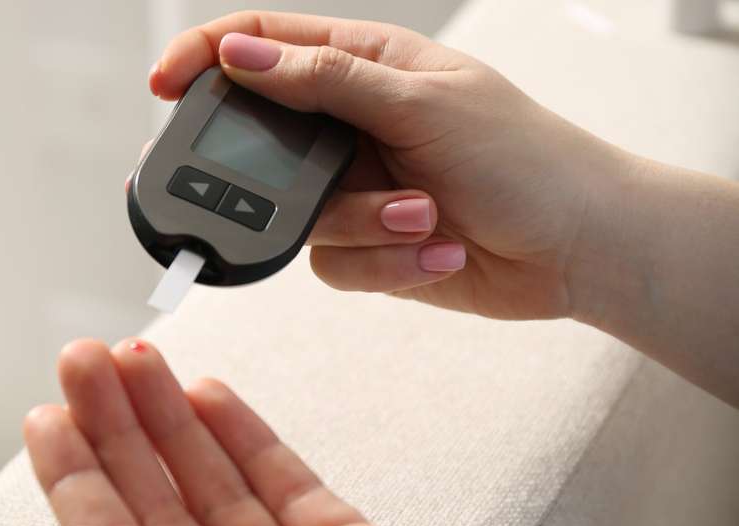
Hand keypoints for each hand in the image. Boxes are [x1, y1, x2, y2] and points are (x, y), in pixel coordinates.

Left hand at [25, 339, 504, 525]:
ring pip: (219, 484)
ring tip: (146, 365)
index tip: (52, 415)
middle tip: (90, 363)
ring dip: (179, 419)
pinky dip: (251, 438)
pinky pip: (288, 486)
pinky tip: (218, 401)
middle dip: (122, 426)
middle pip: (161, 505)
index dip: (78, 477)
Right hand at [129, 11, 629, 319]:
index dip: (209, 58)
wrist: (574, 245)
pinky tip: (442, 250)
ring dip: (369, 228)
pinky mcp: (374, 245)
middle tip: (363, 189)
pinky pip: (340, 265)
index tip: (166, 86)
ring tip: (431, 219)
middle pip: (273, 147)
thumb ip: (328, 82)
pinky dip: (389, 262)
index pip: (267, 45)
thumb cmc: (525, 159)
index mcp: (369, 71)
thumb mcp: (425, 104)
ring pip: (307, 220)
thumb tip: (242, 54)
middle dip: (298, 182)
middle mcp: (357, 129)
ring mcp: (363, 190)